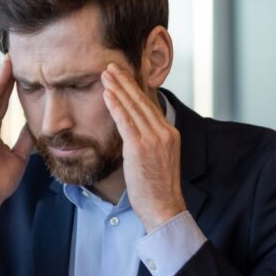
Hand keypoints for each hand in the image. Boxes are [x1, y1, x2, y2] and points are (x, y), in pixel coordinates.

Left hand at [101, 63, 185, 232]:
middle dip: (125, 82)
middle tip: (111, 67)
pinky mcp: (141, 148)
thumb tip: (133, 135)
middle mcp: (164, 133)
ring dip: (118, 88)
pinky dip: (116, 106)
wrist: (164, 208)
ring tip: (105, 74)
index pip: (149, 106)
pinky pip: (126, 122)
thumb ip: (149, 144)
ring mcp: (154, 139)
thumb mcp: (158, 161)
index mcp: (170, 134)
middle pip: (142, 101)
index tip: (123, 77)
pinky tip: (107, 94)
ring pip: (133, 107)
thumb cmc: (156, 190)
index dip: (135, 89)